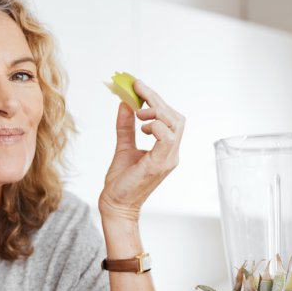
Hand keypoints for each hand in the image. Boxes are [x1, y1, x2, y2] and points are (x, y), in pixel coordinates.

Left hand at [99, 79, 184, 222]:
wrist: (116, 205)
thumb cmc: (121, 182)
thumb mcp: (123, 146)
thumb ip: (126, 127)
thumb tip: (124, 104)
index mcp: (166, 149)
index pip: (170, 118)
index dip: (157, 100)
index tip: (139, 85)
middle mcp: (171, 153)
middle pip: (176, 117)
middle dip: (157, 100)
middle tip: (138, 90)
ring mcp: (168, 159)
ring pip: (175, 124)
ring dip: (156, 112)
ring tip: (139, 114)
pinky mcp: (160, 164)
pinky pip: (166, 137)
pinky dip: (155, 126)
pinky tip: (141, 128)